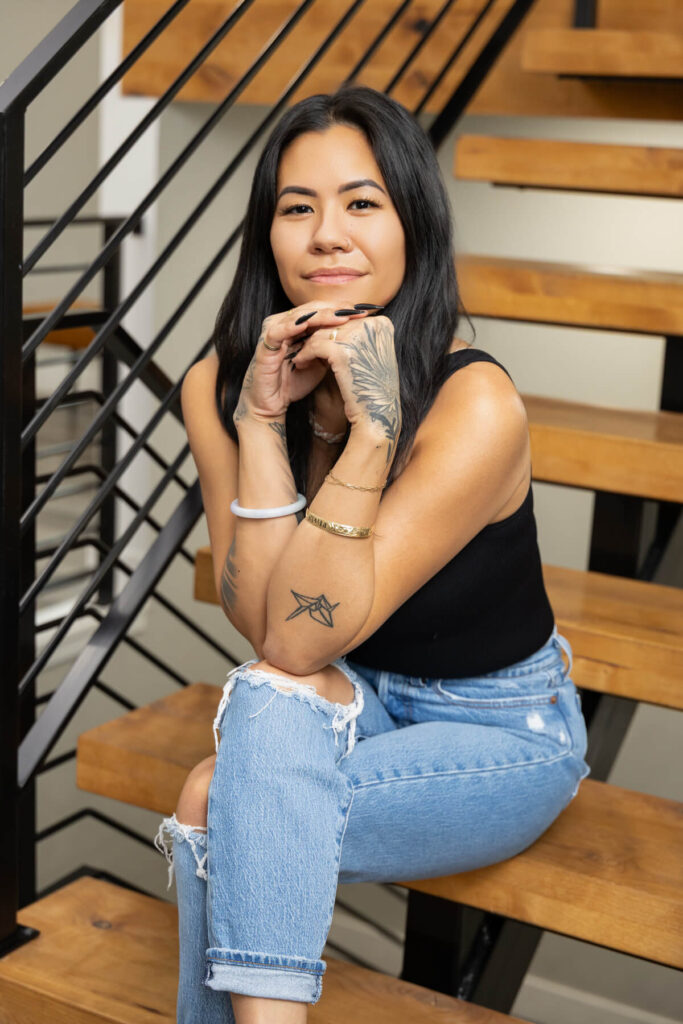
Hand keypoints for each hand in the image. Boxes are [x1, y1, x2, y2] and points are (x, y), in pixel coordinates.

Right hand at [233, 302, 371, 425]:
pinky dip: (291, 326)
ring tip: (339, 315)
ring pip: (297, 316)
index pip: (321, 310)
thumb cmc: (294, 382)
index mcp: (298, 325)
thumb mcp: (320, 362)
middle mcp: (285, 324)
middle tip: (355, 310)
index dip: (342, 310)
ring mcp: (273, 332)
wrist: (272, 404)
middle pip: (311, 309)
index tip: (363, 312)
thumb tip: (358, 337)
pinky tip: (307, 325)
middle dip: (335, 310)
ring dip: (319, 315)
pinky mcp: (264, 345)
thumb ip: (332, 347)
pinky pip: (277, 332)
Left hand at [291, 314, 401, 451]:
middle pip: (335, 324)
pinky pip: (314, 346)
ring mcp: (357, 336)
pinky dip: (305, 354)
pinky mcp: (341, 350)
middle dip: (318, 336)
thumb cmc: (372, 386)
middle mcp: (371, 325)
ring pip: (322, 334)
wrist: (377, 412)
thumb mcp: (371, 354)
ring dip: (308, 345)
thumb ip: (359, 335)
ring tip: (301, 357)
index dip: (332, 332)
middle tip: (304, 347)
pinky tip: (300, 363)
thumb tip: (336, 321)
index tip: (322, 343)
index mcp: (381, 323)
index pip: (348, 320)